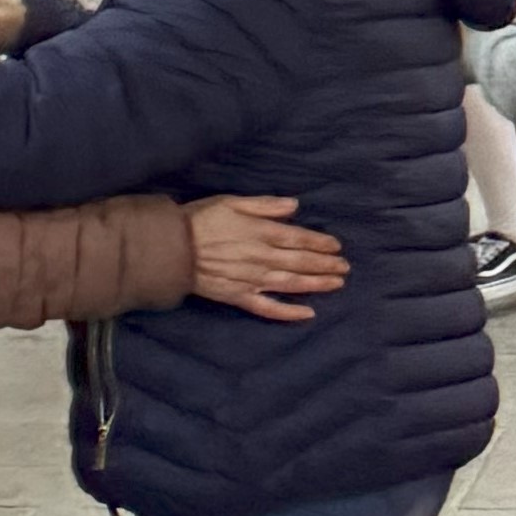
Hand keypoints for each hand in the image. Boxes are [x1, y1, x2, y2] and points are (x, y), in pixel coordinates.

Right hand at [182, 193, 342, 318]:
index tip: (337, 247)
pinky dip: (289, 312)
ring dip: (317, 284)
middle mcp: (261, 257)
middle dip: (326, 265)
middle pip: (300, 262)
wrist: (170, 249)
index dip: (320, 243)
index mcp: (260, 232)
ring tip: (337, 284)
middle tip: (345, 267)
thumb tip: (294, 206)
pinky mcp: (238, 297)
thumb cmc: (200, 220)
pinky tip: (308, 314)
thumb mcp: (232, 201)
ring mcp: (251, 280)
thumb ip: (265, 205)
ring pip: (291, 284)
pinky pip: (267, 308)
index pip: (299, 238)